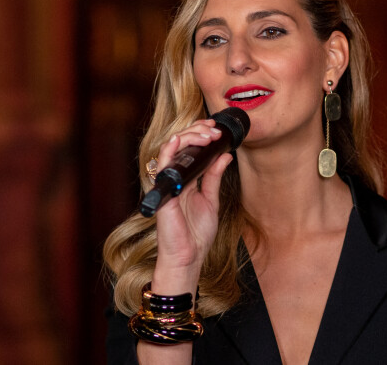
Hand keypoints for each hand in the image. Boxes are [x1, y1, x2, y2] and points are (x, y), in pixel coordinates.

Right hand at [151, 119, 232, 293]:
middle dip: (196, 131)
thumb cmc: (196, 234)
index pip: (189, 148)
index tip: (215, 129)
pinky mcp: (164, 193)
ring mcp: (168, 183)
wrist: (189, 257)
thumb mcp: (211, 199)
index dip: (200, 134)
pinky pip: (161, 167)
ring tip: (205, 134)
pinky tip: (177, 140)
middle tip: (212, 129)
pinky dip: (168, 151)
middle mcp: (175, 177)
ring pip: (170, 149)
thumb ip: (214, 176)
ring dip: (188, 137)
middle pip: (180, 144)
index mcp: (186, 178)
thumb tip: (225, 155)